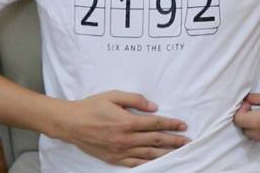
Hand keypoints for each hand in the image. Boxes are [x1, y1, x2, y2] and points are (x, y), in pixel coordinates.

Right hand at [59, 90, 189, 166]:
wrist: (71, 123)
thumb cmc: (92, 106)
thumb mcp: (113, 96)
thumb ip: (134, 99)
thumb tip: (153, 106)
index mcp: (127, 122)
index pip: (155, 124)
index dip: (171, 124)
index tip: (183, 125)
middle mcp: (126, 138)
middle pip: (155, 140)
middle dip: (174, 141)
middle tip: (187, 141)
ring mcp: (120, 151)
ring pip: (148, 154)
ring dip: (165, 153)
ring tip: (179, 153)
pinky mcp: (114, 159)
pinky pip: (135, 163)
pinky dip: (148, 163)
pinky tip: (157, 163)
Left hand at [233, 81, 259, 143]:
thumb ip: (255, 99)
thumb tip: (248, 100)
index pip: (239, 121)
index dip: (240, 111)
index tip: (246, 104)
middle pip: (245, 131)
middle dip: (245, 120)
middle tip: (251, 108)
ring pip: (255, 137)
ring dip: (253, 127)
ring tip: (259, 113)